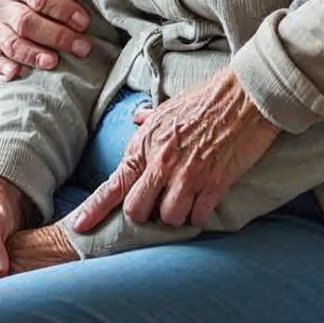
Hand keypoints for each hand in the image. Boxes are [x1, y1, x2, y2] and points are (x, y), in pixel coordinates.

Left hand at [70, 70, 279, 231]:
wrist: (244, 96)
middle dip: (143, 215)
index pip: (113, 185)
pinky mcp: (214, 184)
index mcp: (145, 144)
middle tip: (155, 206)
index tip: (78, 227)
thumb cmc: (205, 99)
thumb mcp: (167, 106)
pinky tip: (203, 201)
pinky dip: (199, 214)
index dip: (93, 209)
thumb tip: (135, 117)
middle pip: (137, 211)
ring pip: (169, 218)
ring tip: (185, 199)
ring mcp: (188, 175)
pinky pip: (198, 216)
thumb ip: (147, 120)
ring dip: (175, 215)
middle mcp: (161, 163)